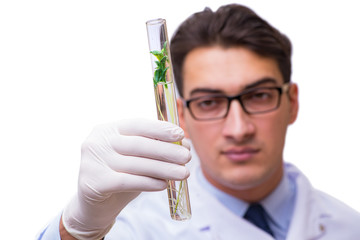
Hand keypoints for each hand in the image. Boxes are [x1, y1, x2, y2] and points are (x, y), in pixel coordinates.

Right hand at [62, 118, 190, 239]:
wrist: (93, 206)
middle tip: (187, 157)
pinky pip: (128, 181)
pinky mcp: (94, 183)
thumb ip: (154, 149)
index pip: (137, 125)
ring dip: (164, 168)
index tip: (181, 134)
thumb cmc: (119, 176)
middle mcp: (97, 142)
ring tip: (183, 173)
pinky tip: (164, 185)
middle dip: (166, 150)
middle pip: (139, 144)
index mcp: (108, 129)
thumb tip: (184, 144)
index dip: (160, 129)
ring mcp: (92, 162)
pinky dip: (149, 182)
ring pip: (136, 164)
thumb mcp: (136, 159)